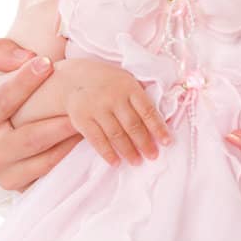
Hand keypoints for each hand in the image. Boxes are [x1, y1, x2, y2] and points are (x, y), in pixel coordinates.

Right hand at [0, 39, 81, 193]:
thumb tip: (25, 57)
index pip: (1, 101)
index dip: (24, 81)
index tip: (47, 62)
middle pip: (29, 138)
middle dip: (57, 121)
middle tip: (82, 102)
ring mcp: (3, 172)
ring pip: (43, 160)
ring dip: (69, 140)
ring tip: (89, 121)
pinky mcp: (19, 184)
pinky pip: (48, 172)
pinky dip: (68, 157)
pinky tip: (83, 137)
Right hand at [59, 59, 173, 167]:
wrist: (72, 78)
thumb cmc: (107, 81)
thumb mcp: (125, 79)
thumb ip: (139, 96)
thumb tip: (160, 119)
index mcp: (128, 87)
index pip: (147, 110)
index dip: (158, 128)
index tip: (168, 142)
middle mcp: (113, 97)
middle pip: (133, 125)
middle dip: (145, 143)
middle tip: (153, 156)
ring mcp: (96, 109)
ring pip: (116, 134)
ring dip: (128, 151)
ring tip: (137, 162)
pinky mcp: (82, 119)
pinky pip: (97, 140)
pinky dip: (107, 153)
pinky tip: (116, 162)